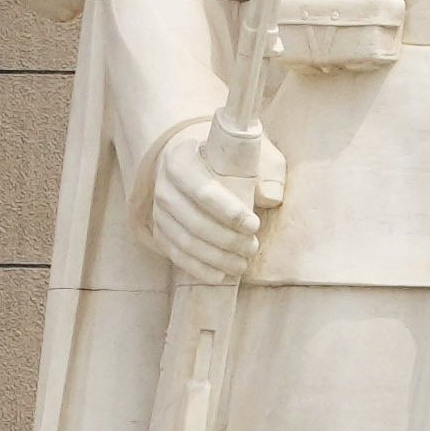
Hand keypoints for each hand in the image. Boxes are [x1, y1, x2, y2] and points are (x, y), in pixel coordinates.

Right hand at [144, 127, 273, 282]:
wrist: (195, 163)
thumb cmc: (227, 159)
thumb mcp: (249, 155)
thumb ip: (264, 170)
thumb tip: (270, 198)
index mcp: (181, 159)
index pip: (203, 191)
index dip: (229, 213)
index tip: (254, 225)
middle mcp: (164, 185)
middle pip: (195, 222)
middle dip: (227, 241)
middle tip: (252, 248)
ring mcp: (158, 211)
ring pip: (186, 242)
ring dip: (216, 259)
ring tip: (242, 264)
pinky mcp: (159, 231)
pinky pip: (176, 255)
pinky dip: (199, 269)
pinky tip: (220, 276)